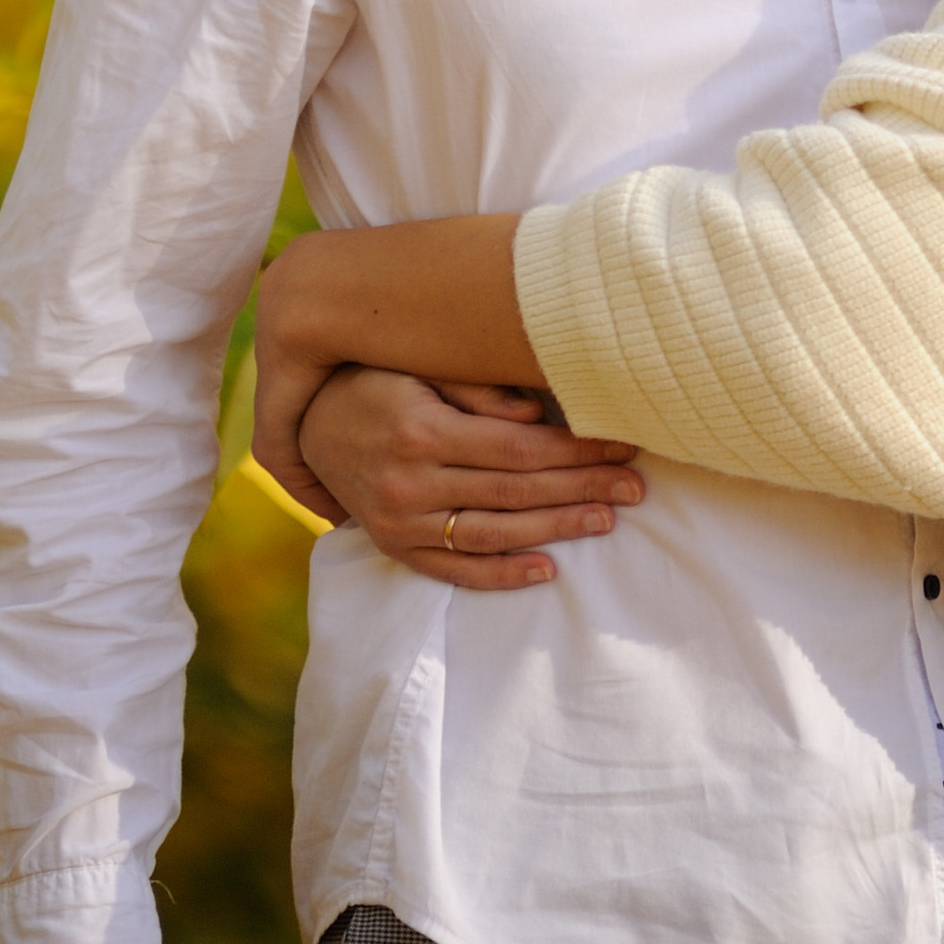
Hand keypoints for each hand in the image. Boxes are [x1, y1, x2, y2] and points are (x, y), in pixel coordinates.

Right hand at [294, 364, 642, 586]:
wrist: (307, 426)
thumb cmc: (376, 381)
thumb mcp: (418, 368)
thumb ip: (477, 391)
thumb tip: (537, 415)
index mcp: (423, 431)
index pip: (521, 449)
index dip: (578, 450)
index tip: (624, 444)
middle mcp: (412, 483)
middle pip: (518, 492)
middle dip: (583, 489)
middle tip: (636, 488)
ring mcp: (403, 523)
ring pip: (495, 534)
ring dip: (558, 529)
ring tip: (607, 521)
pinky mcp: (397, 547)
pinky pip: (455, 571)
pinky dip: (503, 575)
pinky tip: (546, 570)